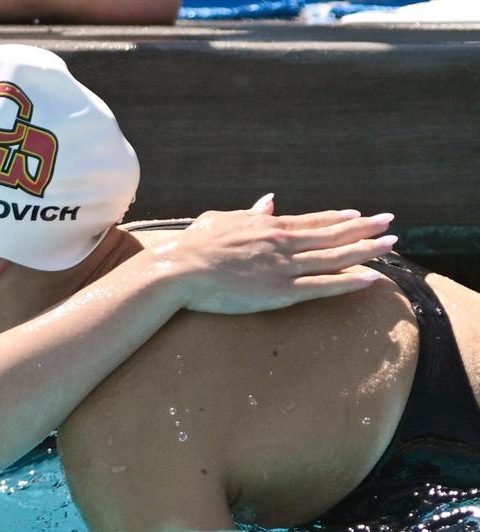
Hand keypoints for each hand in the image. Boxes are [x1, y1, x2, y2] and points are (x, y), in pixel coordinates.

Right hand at [160, 194, 395, 313]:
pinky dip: (348, 282)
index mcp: (267, 226)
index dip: (338, 218)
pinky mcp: (280, 292)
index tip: (360, 216)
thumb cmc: (193, 246)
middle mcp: (282, 243)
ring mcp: (283, 268)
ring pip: (334, 258)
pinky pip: (323, 286)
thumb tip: (268, 201)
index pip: (312, 221)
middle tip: (390, 224)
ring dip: (366, 252)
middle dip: (364, 230)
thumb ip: (249, 213)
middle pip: (332, 235)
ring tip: (390, 247)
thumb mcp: (222, 220)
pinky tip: (370, 278)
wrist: (179, 269)